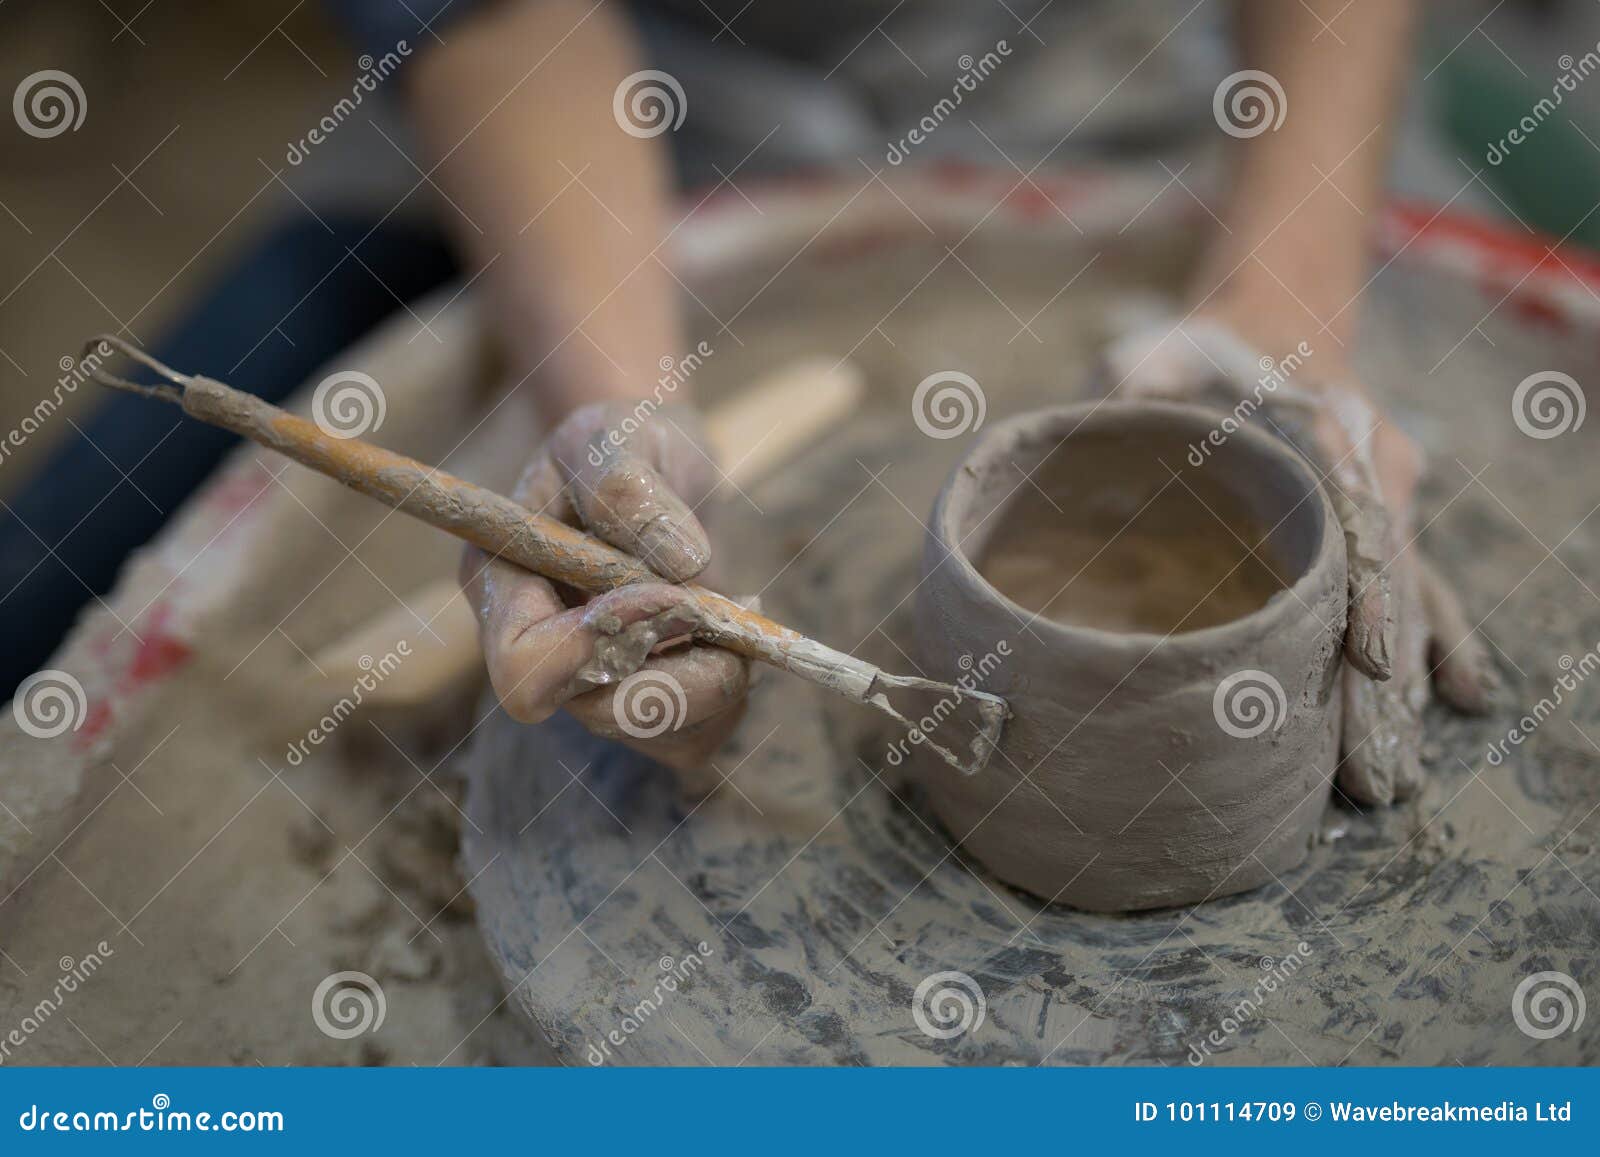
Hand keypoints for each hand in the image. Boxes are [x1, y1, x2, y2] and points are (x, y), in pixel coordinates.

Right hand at [460, 399, 749, 782]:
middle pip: (599, 713)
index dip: (596, 646)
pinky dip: (734, 694)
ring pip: (657, 735)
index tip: (670, 593)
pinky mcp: (652, 702)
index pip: (523, 669)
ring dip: (717, 678)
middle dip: (679, 670)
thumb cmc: (620, 444)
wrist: (653, 466)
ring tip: (739, 609)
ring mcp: (596, 684)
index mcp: (505, 587)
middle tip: (729, 607)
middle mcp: (545, 650)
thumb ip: (628, 489)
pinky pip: (696, 738)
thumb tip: (684, 562)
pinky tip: (741, 633)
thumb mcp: (614, 438)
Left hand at [1098, 314, 1498, 805]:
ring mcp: (1385, 504)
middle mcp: (1376, 473)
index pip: (1358, 527)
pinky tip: (1459, 703)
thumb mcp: (1164, 351)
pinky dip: (1433, 644)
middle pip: (1391, 590)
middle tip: (1379, 780)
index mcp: (1332, 432)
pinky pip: (1415, 591)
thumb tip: (1115, 408)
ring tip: (1401, 777)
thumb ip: (1141, 379)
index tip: (1369, 671)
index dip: (1365, 599)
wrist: (1272, 326)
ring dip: (1407, 690)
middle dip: (1384, 689)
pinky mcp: (1379, 526)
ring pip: (1410, 603)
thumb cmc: (1207, 349)